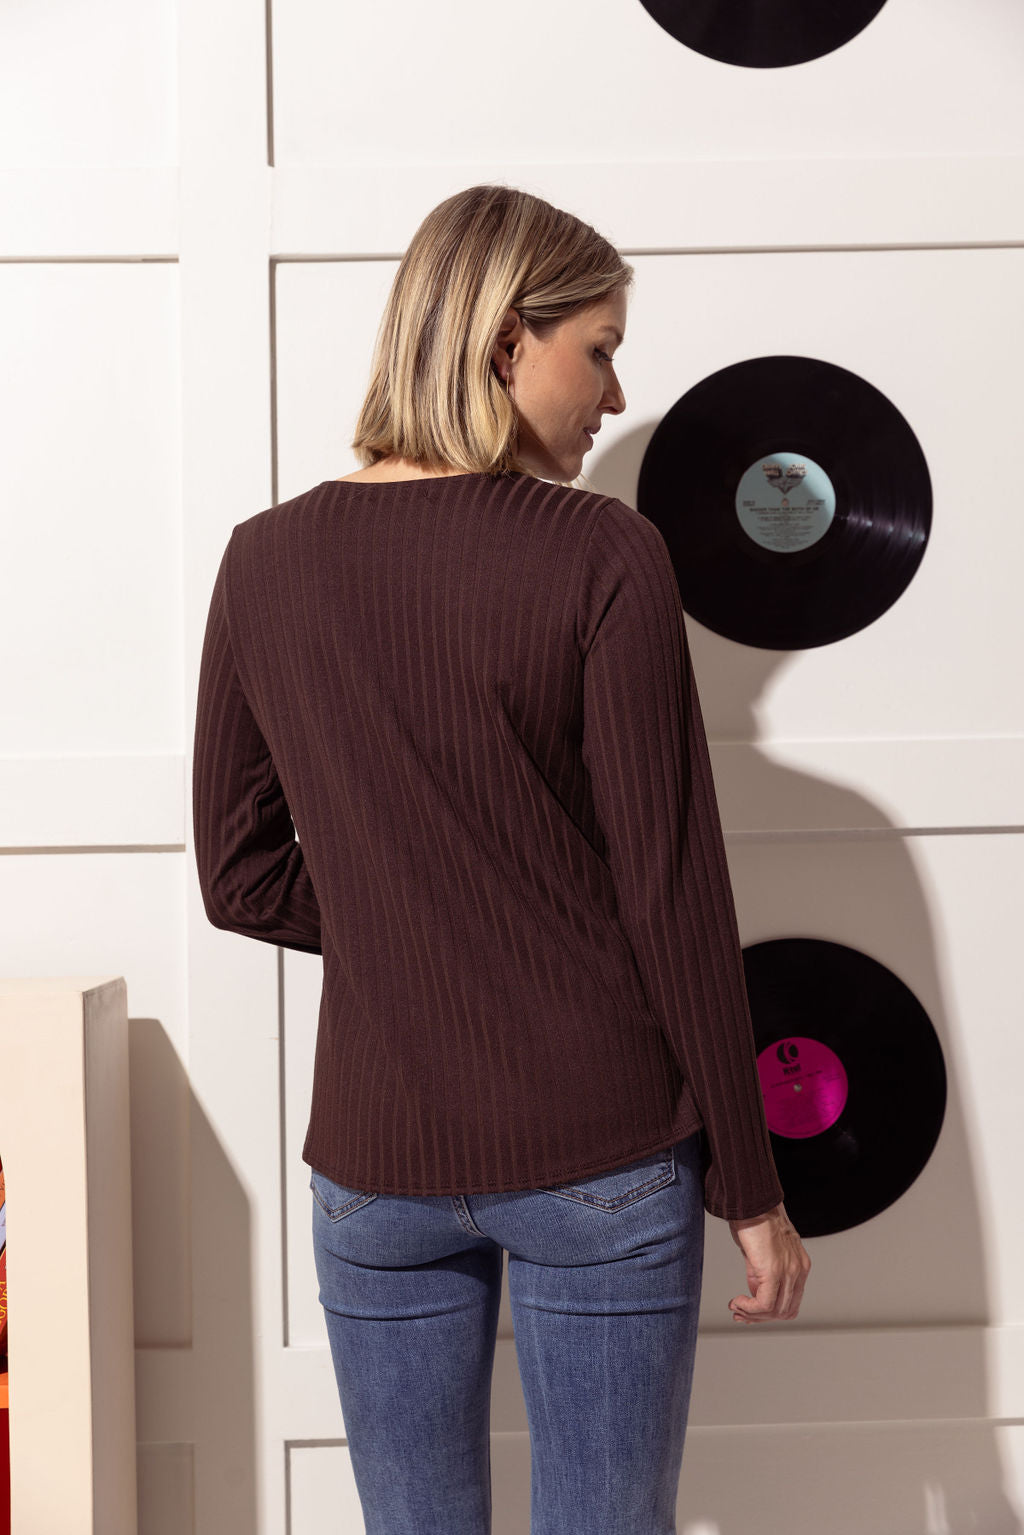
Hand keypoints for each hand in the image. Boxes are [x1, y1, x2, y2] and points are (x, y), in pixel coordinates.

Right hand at [727, 1202, 810, 1323]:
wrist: (751, 1200)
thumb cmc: (753, 1218)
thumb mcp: (761, 1251)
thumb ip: (762, 1273)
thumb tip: (754, 1292)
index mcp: (800, 1265)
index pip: (791, 1302)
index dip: (770, 1312)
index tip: (749, 1311)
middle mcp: (799, 1270)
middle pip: (785, 1311)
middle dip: (760, 1317)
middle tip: (739, 1314)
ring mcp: (789, 1271)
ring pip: (776, 1311)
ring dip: (753, 1314)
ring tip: (736, 1308)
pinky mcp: (773, 1271)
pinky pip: (764, 1303)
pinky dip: (749, 1308)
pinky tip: (736, 1301)